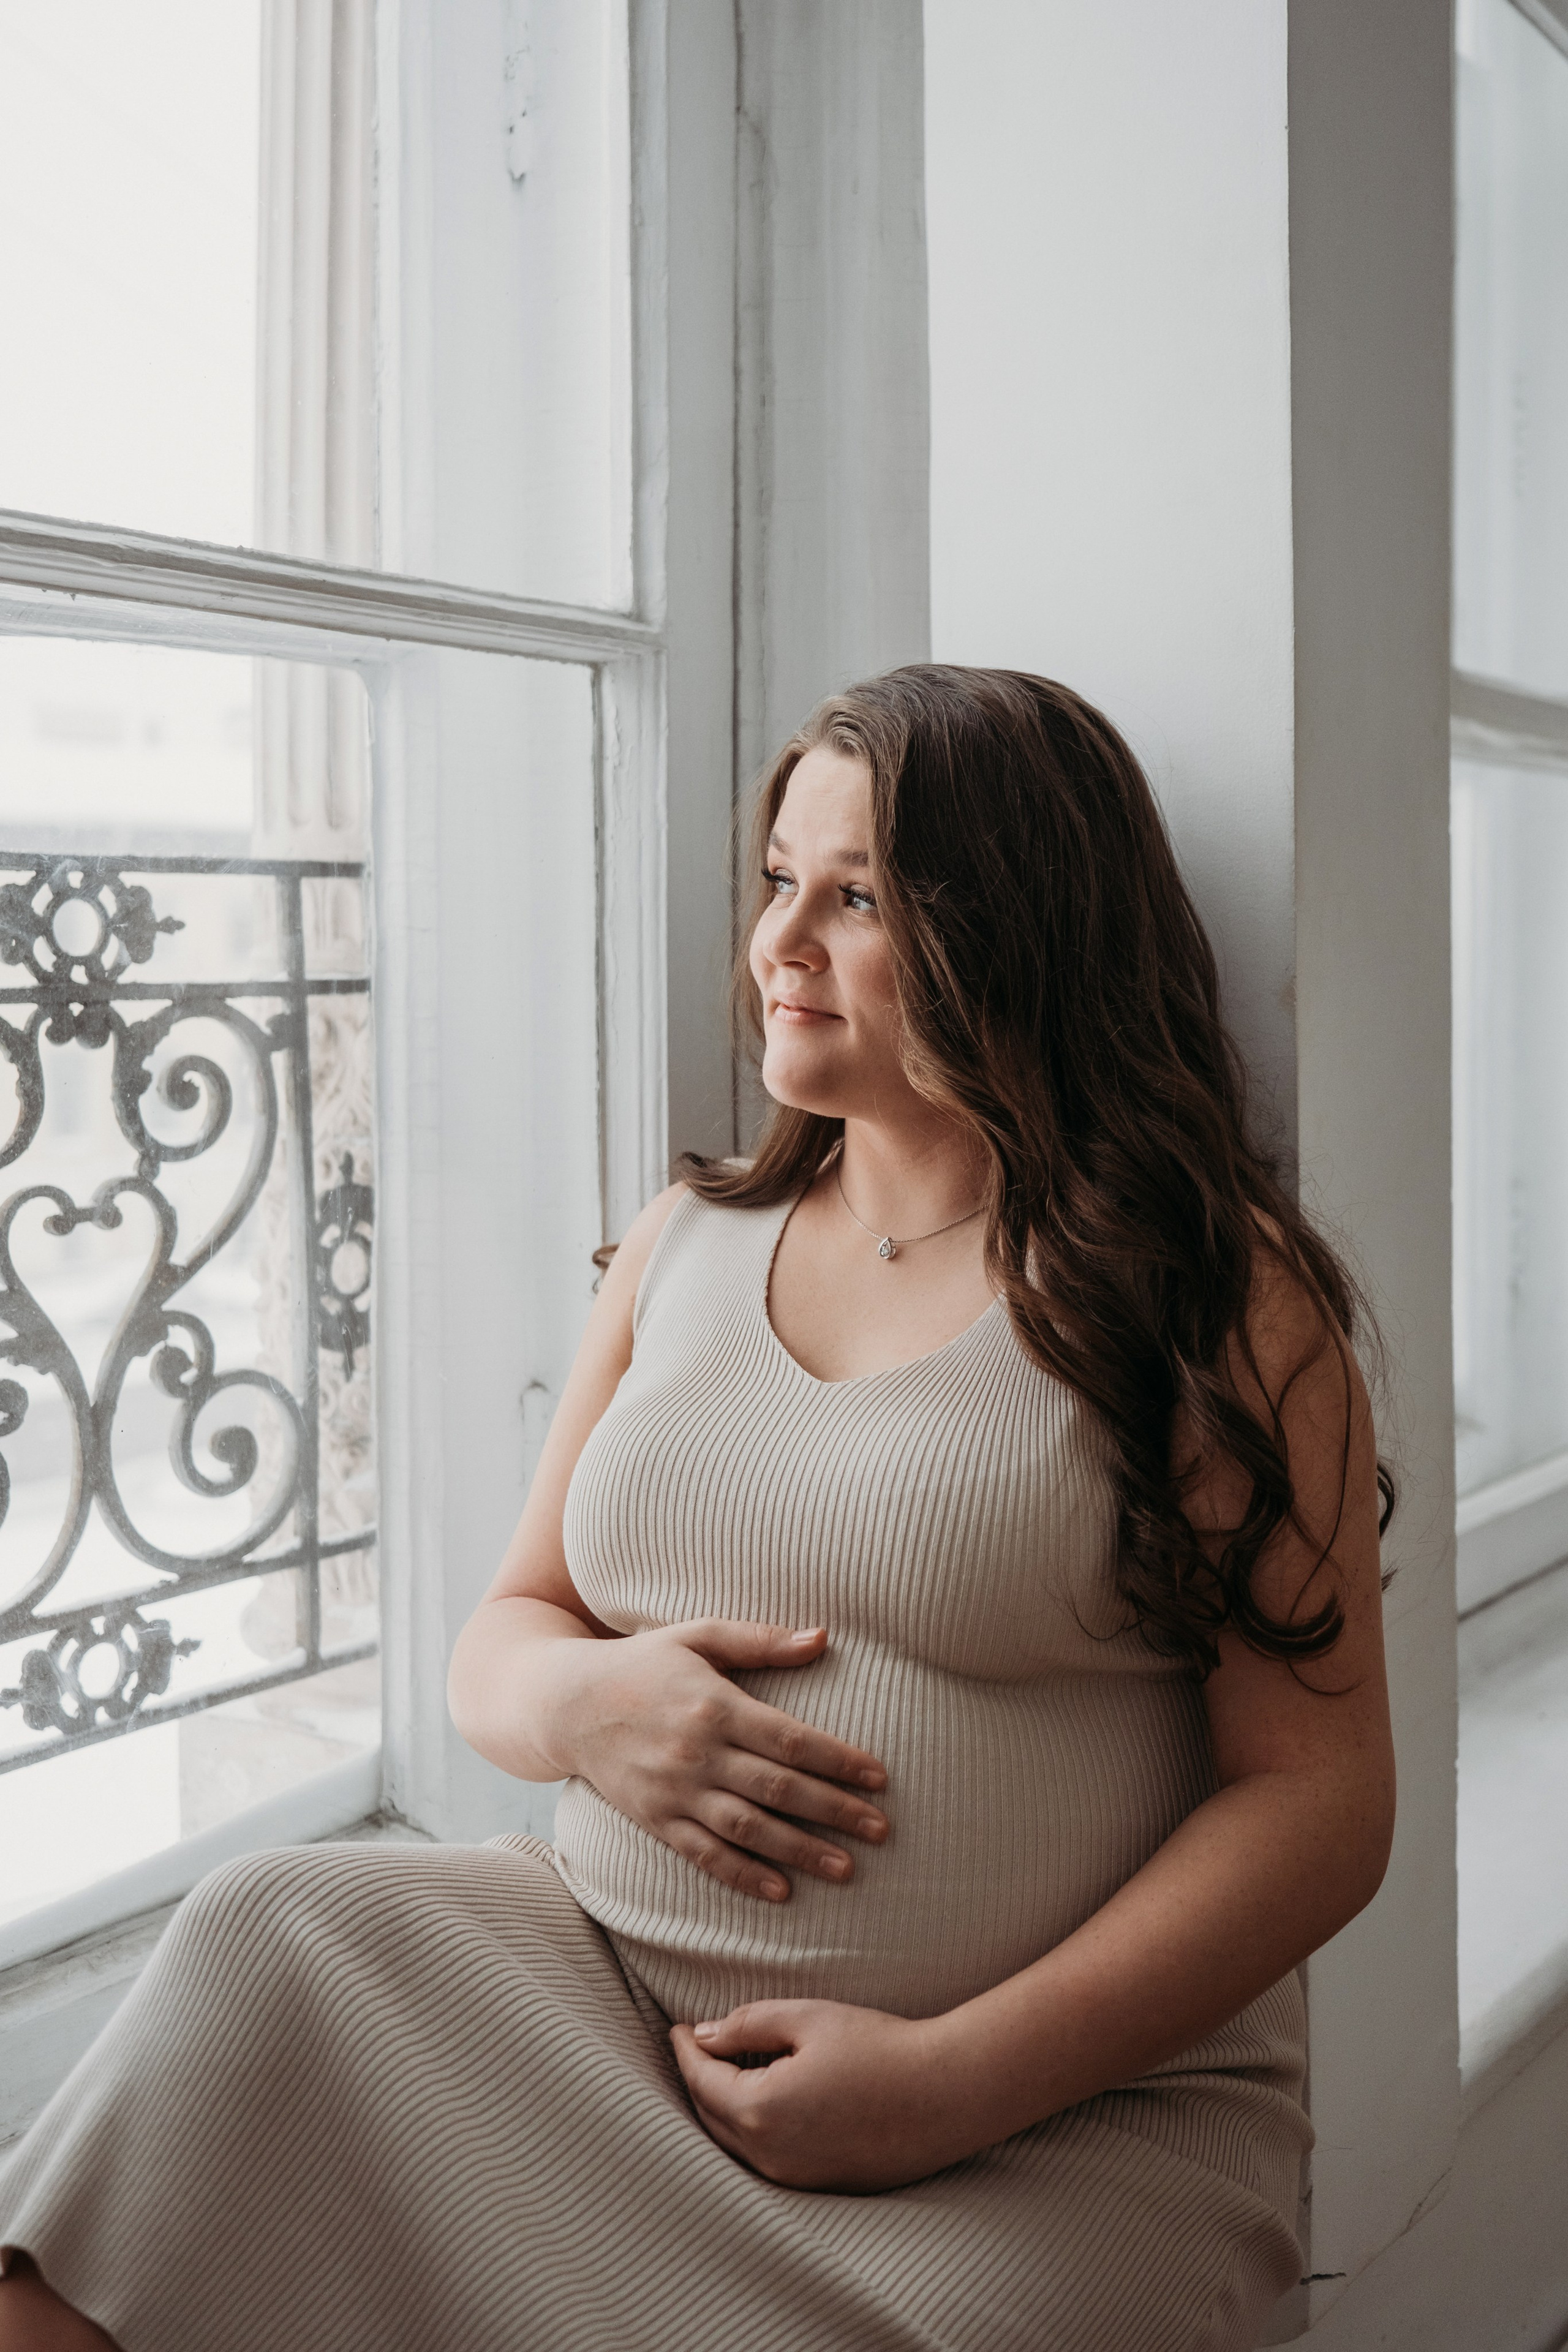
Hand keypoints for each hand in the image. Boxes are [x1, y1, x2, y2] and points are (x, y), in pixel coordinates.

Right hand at [543, 1619, 889, 1901]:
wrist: (566, 1704)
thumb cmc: (643, 1663)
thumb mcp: (697, 1636)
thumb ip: (760, 1640)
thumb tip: (823, 1637)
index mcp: (714, 1705)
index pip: (790, 1739)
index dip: (839, 1760)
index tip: (880, 1778)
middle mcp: (697, 1752)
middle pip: (778, 1788)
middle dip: (834, 1811)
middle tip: (881, 1830)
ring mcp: (675, 1791)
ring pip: (747, 1828)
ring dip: (799, 1851)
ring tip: (846, 1869)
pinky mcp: (656, 1819)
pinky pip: (704, 1854)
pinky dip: (742, 1875)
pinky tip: (781, 1891)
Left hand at [671, 2000, 979, 2191]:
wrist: (945, 2094)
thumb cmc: (879, 2047)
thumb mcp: (809, 2018)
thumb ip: (748, 2025)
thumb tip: (704, 2035)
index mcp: (760, 2110)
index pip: (700, 2079)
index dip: (685, 2050)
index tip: (677, 2027)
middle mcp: (769, 2155)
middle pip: (709, 2117)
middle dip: (696, 2080)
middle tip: (693, 2048)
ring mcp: (794, 2178)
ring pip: (733, 2145)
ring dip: (719, 2110)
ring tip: (719, 2074)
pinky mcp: (819, 2186)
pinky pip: (764, 2160)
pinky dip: (748, 2132)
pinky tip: (760, 2105)